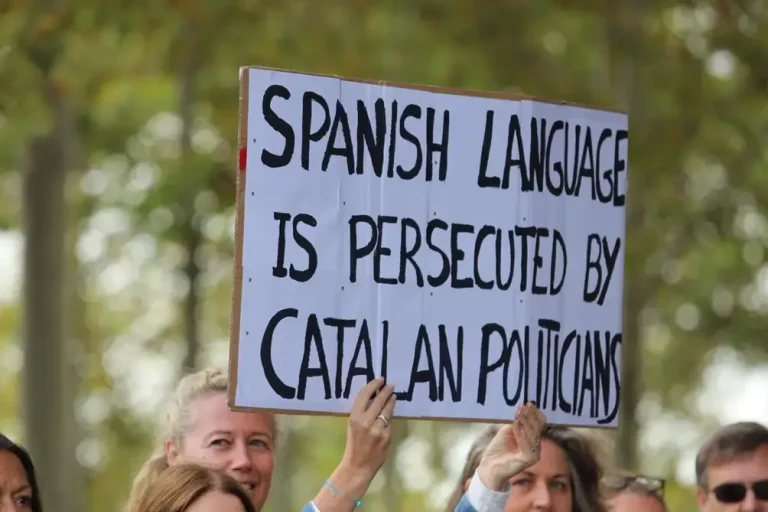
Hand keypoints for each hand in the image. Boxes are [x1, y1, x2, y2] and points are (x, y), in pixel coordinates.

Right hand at [313, 378, 395, 511]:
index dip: (373, 385)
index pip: (365, 395)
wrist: (358, 466)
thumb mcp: (353, 425)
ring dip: (391, 401)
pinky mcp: (386, 436)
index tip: (380, 380)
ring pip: (387, 410)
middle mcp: (366, 421)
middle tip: (391, 385)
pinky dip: (390, 416)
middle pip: (379, 400)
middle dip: (386, 391)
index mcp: (354, 417)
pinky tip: (390, 413)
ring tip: (393, 396)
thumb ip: (363, 412)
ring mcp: (377, 429)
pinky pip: (390, 422)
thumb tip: (374, 397)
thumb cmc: (354, 444)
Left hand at [477, 402, 546, 490]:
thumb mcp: (507, 432)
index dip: (534, 413)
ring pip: (533, 434)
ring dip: (526, 422)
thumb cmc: (497, 450)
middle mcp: (535, 447)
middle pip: (538, 427)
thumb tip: (520, 408)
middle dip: (530, 415)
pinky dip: (520, 433)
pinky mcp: (528, 459)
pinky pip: (526, 443)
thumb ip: (515, 422)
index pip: (538, 424)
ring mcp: (533, 454)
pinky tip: (515, 425)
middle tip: (525, 404)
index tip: (527, 402)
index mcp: (532, 440)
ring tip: (519, 412)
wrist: (489, 468)